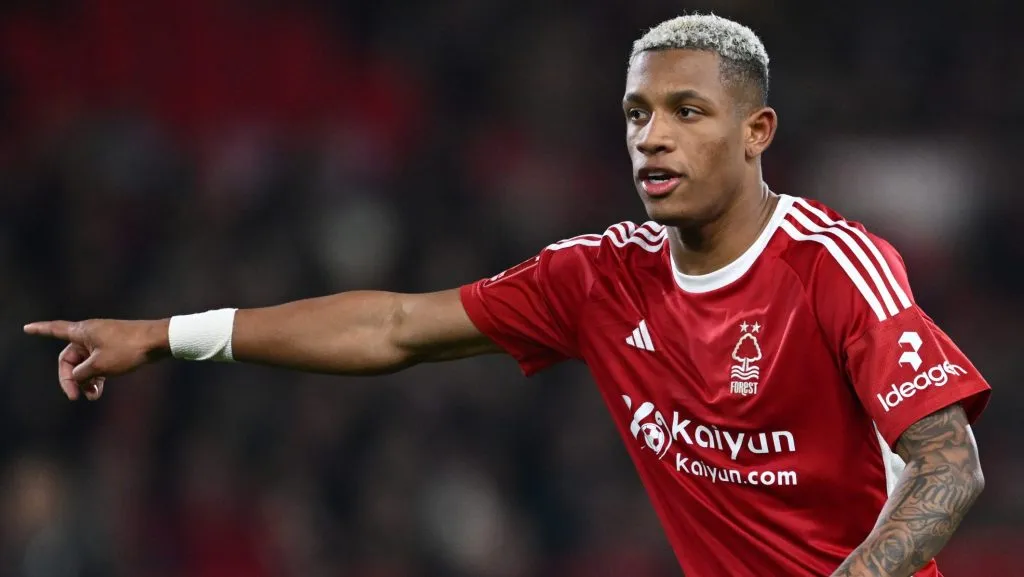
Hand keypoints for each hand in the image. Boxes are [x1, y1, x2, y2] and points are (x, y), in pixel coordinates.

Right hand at [23, 319, 169, 400]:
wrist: (158, 341)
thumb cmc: (128, 349)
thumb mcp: (100, 365)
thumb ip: (81, 374)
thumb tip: (76, 378)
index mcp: (82, 332)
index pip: (55, 330)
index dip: (40, 330)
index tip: (27, 328)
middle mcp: (90, 333)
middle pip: (70, 358)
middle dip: (71, 378)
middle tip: (76, 396)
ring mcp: (103, 340)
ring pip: (85, 363)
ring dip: (86, 380)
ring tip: (92, 396)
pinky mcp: (115, 347)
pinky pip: (98, 363)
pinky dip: (97, 376)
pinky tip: (99, 390)